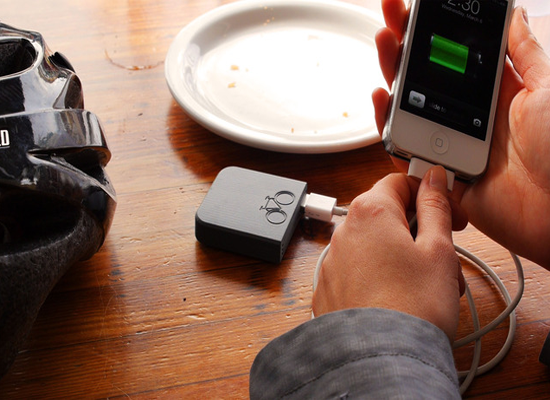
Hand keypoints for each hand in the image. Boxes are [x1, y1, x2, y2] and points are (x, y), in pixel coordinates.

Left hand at [312, 167, 464, 340]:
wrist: (380, 358)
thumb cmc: (411, 306)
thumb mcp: (438, 249)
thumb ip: (436, 207)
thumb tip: (433, 180)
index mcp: (369, 212)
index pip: (400, 182)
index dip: (431, 194)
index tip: (450, 214)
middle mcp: (344, 232)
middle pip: (388, 215)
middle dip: (421, 231)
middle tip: (446, 255)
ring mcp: (333, 262)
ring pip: (377, 246)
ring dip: (405, 257)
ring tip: (429, 286)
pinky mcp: (330, 288)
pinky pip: (361, 271)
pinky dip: (382, 276)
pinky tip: (402, 299)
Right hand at [373, 1, 549, 268]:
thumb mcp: (546, 89)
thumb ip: (524, 54)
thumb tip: (512, 16)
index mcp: (494, 96)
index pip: (454, 57)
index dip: (434, 33)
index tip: (416, 8)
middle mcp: (468, 118)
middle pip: (426, 79)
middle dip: (407, 45)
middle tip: (391, 15)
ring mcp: (451, 144)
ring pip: (410, 110)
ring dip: (393, 75)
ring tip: (385, 44)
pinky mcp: (439, 173)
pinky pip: (405, 151)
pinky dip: (389, 128)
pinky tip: (383, 100)